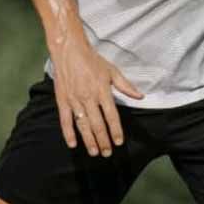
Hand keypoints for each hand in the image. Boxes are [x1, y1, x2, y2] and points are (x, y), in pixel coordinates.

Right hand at [49, 31, 143, 155]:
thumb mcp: (112, 71)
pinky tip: (73, 144)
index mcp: (102, 91)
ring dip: (89, 140)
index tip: (119, 142)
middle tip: (107, 153)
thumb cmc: (92, 61)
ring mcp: (74, 100)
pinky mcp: (63, 100)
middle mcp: (88, 98)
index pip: (111, 115)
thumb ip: (126, 86)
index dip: (116, 130)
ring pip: (83, 125)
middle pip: (97, 124)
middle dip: (103, 140)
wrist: (69, 51)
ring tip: (94, 152)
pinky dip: (68, 133)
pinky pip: (65, 120)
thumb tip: (140, 96)